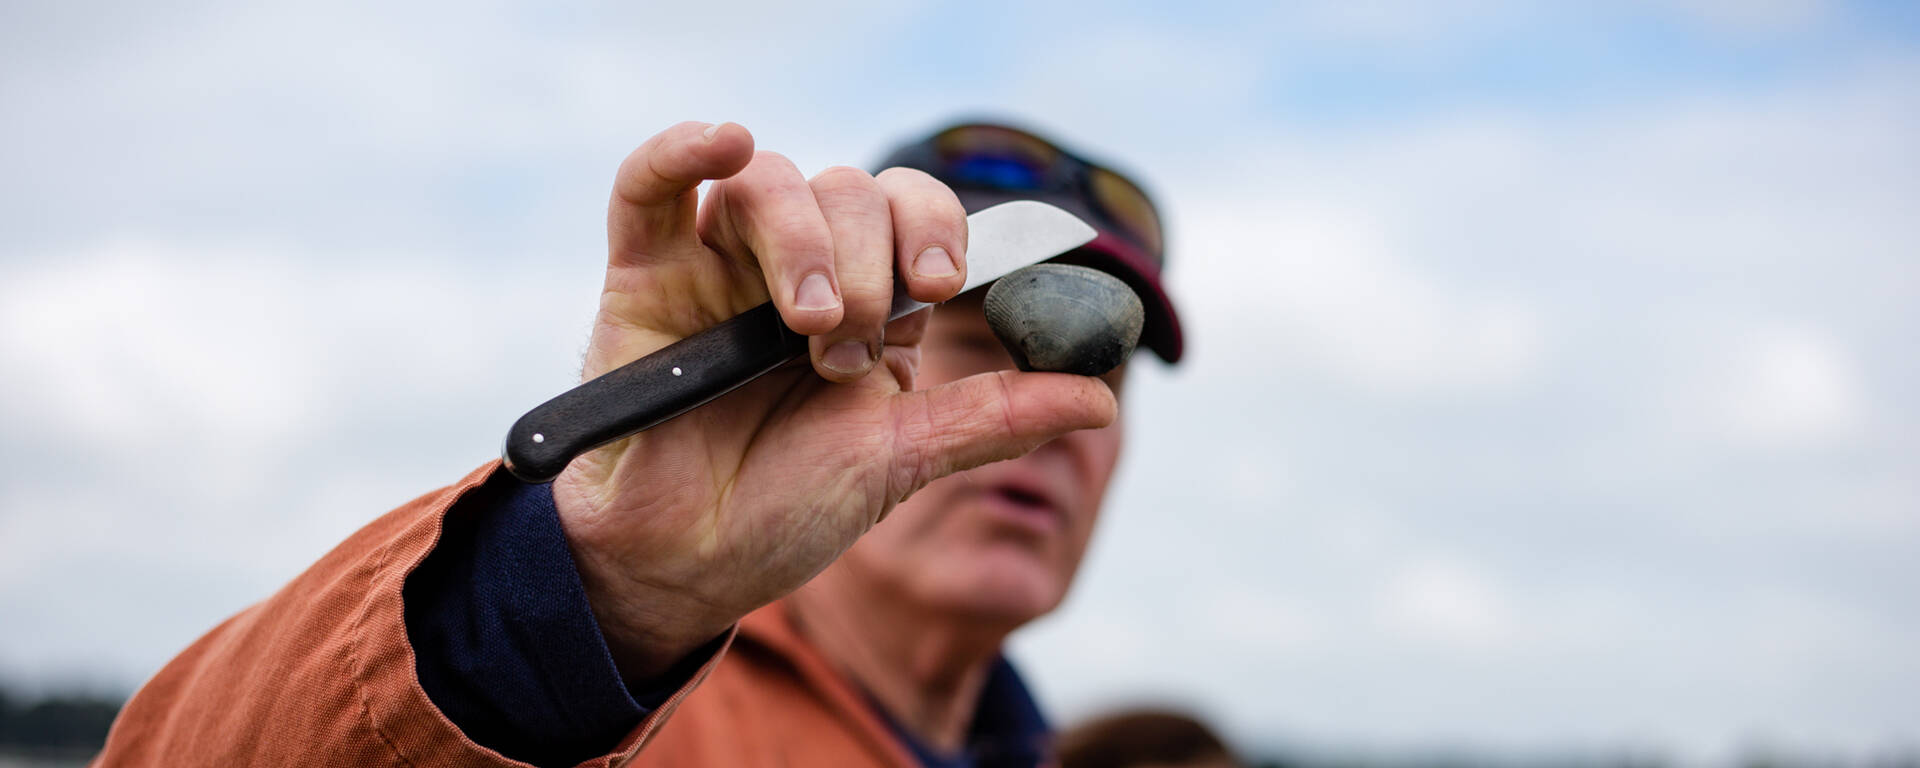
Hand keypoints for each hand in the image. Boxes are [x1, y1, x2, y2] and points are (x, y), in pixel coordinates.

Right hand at [550, 122, 1117, 681]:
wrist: (683, 565)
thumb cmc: (787, 512)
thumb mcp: (902, 462)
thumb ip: (993, 418)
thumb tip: (1103, 395)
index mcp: (871, 304)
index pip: (916, 214)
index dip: (936, 229)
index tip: (943, 282)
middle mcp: (798, 269)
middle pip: (851, 192)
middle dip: (869, 264)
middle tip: (849, 348)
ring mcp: (719, 265)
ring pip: (769, 183)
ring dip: (801, 241)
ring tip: (803, 325)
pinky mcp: (642, 273)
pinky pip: (652, 184)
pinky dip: (681, 150)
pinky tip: (721, 141)